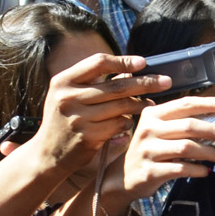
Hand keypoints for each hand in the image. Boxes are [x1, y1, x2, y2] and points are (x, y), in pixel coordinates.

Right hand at [26, 53, 170, 175]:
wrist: (48, 154)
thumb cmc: (64, 120)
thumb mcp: (69, 96)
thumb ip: (93, 82)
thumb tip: (130, 70)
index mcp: (63, 81)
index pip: (98, 63)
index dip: (123, 61)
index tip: (143, 63)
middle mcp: (68, 98)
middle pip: (116, 86)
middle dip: (145, 83)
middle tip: (165, 81)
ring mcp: (78, 118)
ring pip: (121, 106)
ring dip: (141, 104)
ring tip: (152, 102)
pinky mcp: (89, 137)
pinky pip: (119, 124)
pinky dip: (128, 122)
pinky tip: (132, 121)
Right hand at [109, 91, 214, 208]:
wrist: (122, 178)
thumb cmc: (149, 152)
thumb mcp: (159, 132)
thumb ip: (181, 124)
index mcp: (153, 114)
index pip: (186, 104)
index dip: (210, 104)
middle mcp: (149, 129)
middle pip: (190, 126)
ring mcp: (148, 150)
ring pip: (187, 147)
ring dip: (211, 153)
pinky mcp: (150, 171)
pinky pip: (180, 168)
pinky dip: (198, 169)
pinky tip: (207, 171)